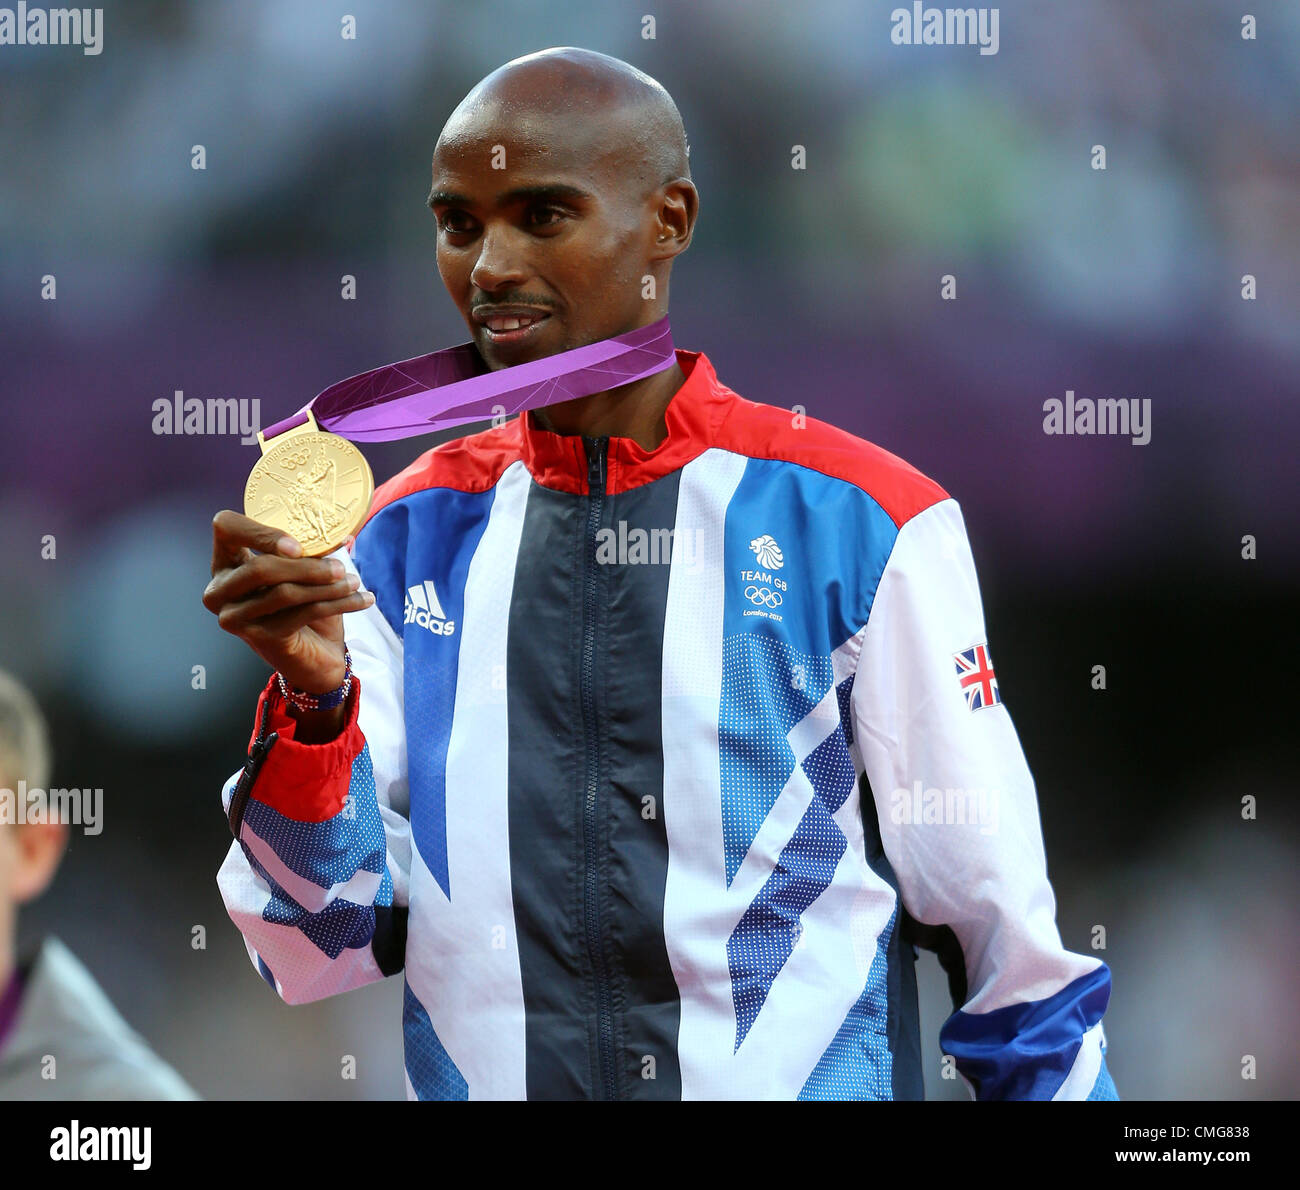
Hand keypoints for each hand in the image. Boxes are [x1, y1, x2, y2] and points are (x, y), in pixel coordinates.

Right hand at [203, 510, 373, 694]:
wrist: (314, 656)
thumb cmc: (304, 606)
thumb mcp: (303, 572)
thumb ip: (310, 552)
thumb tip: (343, 535)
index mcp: (225, 562)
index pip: (227, 528)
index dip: (260, 533)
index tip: (298, 546)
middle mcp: (220, 590)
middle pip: (260, 568)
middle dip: (306, 566)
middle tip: (341, 568)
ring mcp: (235, 618)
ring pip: (284, 593)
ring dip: (327, 587)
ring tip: (354, 582)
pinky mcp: (259, 638)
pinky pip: (301, 613)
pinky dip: (337, 604)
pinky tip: (361, 599)